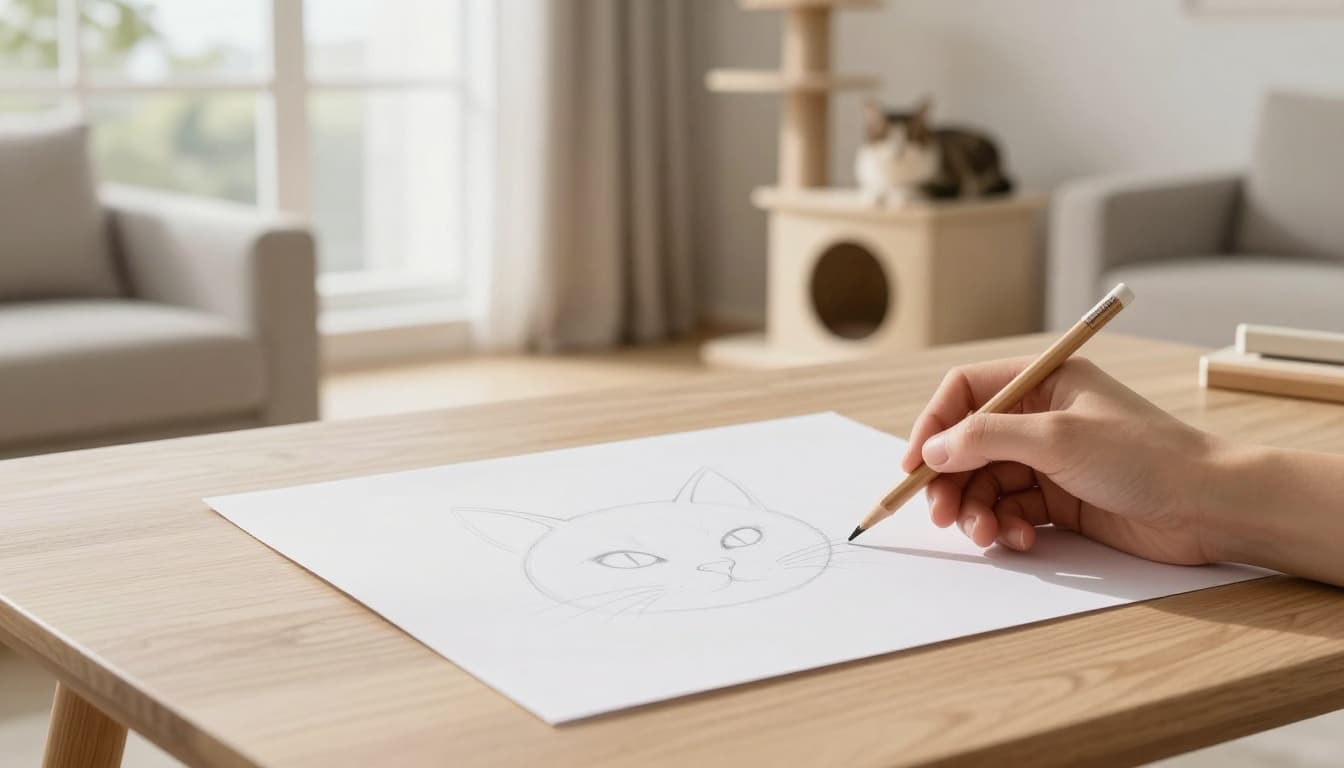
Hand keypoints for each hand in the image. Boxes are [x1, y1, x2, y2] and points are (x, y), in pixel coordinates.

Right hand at [901, 357, 1221, 564]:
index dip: (933, 426)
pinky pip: (1012, 511)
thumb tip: (932, 449)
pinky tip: (1021, 540)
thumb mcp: (1056, 437)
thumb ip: (986, 439)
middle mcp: (1042, 416)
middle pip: (968, 444)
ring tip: (988, 535)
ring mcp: (1051, 460)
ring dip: (977, 511)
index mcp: (1044, 381)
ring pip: (986, 483)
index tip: (914, 467)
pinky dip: (1007, 527)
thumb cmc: (1145, 456)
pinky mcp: (1061, 500)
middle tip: (942, 515)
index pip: (966, 392)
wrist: (1209, 507)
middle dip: (951, 481)